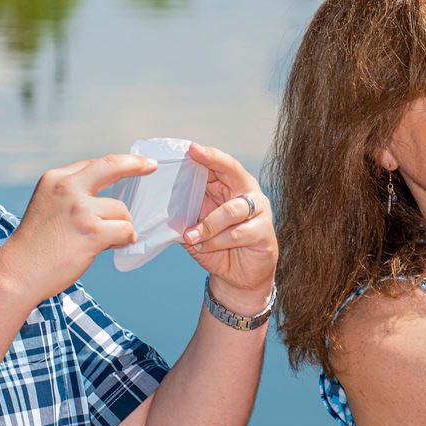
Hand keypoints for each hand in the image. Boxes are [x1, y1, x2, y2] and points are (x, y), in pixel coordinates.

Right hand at [0, 154, 157, 301]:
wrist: (18, 274)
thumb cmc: (35, 247)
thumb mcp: (47, 207)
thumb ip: (73, 196)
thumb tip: (108, 199)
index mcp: (55, 179)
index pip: (93, 165)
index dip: (117, 164)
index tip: (134, 163)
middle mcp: (67, 188)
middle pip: (111, 166)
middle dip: (135, 164)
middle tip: (150, 166)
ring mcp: (80, 209)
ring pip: (122, 210)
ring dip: (121, 226)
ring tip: (106, 241)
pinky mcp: (92, 232)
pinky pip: (125, 230)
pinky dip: (125, 239)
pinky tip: (113, 246)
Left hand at [180, 143, 277, 311]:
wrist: (238, 277)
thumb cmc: (217, 246)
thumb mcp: (196, 227)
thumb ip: (185, 213)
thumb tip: (160, 205)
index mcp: (231, 187)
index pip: (219, 165)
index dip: (206, 155)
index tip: (190, 148)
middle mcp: (248, 193)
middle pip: (233, 170)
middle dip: (213, 161)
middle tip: (194, 155)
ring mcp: (260, 211)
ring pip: (231, 210)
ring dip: (208, 224)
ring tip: (190, 236)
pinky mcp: (265, 232)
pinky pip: (237, 233)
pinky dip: (217, 241)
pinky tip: (203, 247)